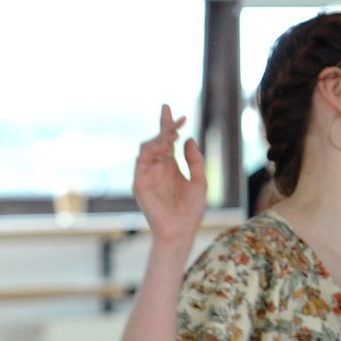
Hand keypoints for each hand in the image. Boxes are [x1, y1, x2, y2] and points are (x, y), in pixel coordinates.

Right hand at [133, 105, 206, 244]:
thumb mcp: (200, 180)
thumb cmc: (191, 211)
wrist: (181, 231)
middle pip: (156, 140)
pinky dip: (151, 150)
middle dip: (165, 127)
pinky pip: (141, 161)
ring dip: (160, 137)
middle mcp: (157, 168)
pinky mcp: (140, 184)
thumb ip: (195, 160)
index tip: (170, 109)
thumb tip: (187, 139)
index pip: (167, 141)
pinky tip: (165, 145)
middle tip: (176, 119)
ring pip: (147, 148)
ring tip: (174, 134)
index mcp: (171, 167)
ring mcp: (147, 175)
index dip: (168, 124)